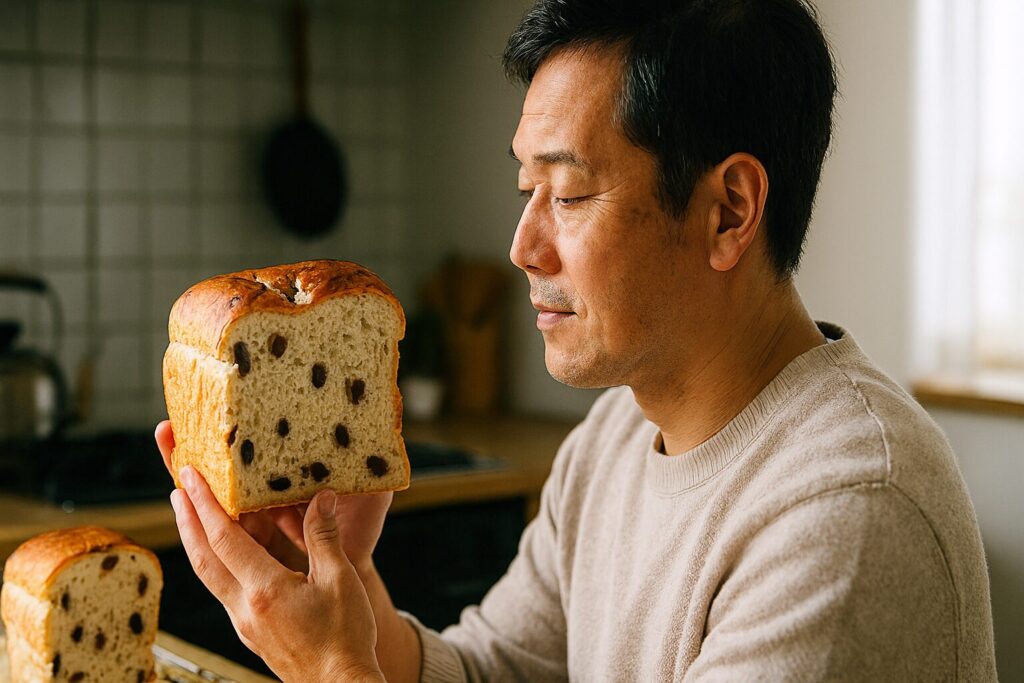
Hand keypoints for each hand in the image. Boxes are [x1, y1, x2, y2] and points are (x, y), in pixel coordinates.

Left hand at [171, 466, 384, 681]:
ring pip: (209, 575)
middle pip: (202, 557)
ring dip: (197, 540)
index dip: (205, 504)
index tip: (190, 476)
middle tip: (177, 487)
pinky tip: (226, 551)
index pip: (224, 539)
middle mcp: (245, 608)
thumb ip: (323, 536)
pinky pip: (225, 589)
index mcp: (265, 590)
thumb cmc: (345, 638)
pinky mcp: (251, 631)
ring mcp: (245, 623)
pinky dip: (217, 561)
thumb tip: (321, 498)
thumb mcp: (340, 580)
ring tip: (192, 512)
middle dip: (186, 519)